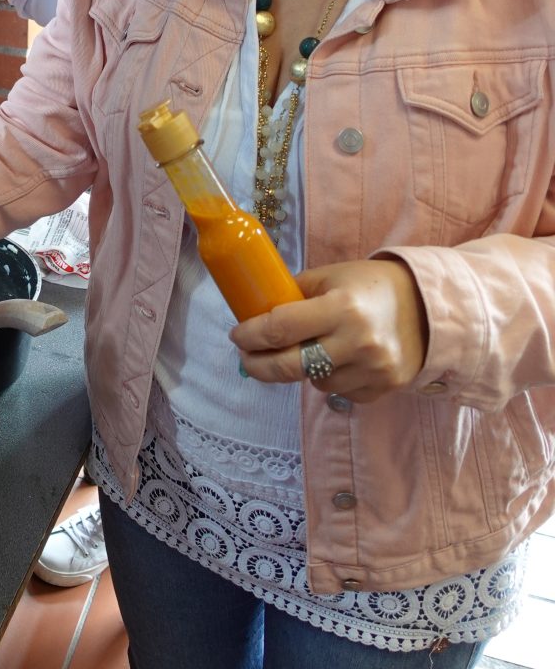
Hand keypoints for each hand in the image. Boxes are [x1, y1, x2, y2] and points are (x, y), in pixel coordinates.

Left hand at [230, 260, 428, 403]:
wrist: (430, 306)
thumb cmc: (371, 286)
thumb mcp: (331, 276)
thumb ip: (295, 294)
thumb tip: (255, 312)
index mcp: (341, 306)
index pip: (280, 328)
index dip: (250, 334)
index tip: (237, 335)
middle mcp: (357, 341)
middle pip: (289, 365)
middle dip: (258, 364)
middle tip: (246, 359)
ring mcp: (372, 369)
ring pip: (314, 382)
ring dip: (301, 369)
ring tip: (308, 350)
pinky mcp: (383, 388)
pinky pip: (340, 392)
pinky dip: (330, 378)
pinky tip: (338, 360)